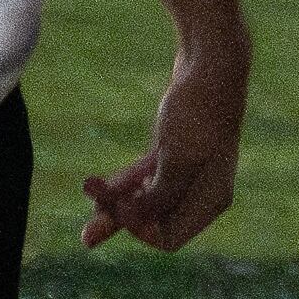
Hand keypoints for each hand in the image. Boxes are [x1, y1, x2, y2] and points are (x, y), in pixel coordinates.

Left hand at [81, 30, 248, 250]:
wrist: (212, 61)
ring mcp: (188, 171)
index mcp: (211, 200)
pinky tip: (95, 184)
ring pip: (145, 198)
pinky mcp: (173, 151)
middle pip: (153, 219)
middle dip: (119, 214)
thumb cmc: (199, 113)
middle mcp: (201, 191)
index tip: (120, 205)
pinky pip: (144, 177)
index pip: (168, 237)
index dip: (140, 228)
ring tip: (87, 191)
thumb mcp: (175, 162)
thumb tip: (108, 232)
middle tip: (88, 210)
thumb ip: (150, 200)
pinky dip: (122, 181)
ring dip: (115, 198)